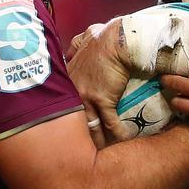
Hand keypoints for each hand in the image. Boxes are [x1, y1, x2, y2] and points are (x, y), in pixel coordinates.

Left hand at [67, 18, 131, 141]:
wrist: (117, 40)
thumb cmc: (104, 37)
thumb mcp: (85, 36)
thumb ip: (76, 44)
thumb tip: (73, 49)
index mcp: (69, 76)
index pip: (66, 100)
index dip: (70, 112)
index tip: (73, 122)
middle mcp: (73, 89)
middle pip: (73, 117)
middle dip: (77, 132)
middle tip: (81, 144)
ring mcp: (86, 97)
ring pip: (89, 125)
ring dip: (96, 139)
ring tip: (100, 152)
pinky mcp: (103, 101)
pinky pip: (110, 124)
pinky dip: (118, 134)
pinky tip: (123, 141)